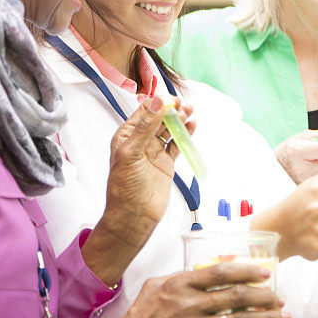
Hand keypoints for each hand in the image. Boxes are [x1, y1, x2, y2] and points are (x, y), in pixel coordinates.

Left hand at [81, 96, 194, 285]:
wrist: (134, 217)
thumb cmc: (125, 189)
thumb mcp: (131, 154)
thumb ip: (145, 128)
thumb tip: (156, 104)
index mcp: (127, 136)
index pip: (144, 112)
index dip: (158, 103)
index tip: (172, 101)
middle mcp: (140, 142)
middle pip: (159, 119)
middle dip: (172, 111)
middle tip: (184, 107)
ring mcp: (154, 152)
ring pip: (169, 130)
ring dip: (180, 121)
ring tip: (190, 113)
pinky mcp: (166, 163)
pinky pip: (177, 144)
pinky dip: (185, 135)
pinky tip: (192, 127)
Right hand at [101, 263, 288, 317]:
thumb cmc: (143, 313)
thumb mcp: (158, 283)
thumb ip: (184, 275)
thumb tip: (210, 268)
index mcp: (183, 284)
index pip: (222, 273)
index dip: (247, 270)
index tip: (265, 271)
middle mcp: (193, 305)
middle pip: (237, 296)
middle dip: (264, 296)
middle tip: (280, 296)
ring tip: (283, 316)